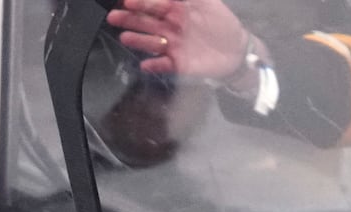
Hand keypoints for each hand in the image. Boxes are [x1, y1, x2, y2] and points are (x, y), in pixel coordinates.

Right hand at [107, 0, 251, 80]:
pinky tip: (145, 65)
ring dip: (138, 41)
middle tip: (114, 17)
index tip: (127, 1)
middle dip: (130, 19)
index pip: (155, 4)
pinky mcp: (179, 64)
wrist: (237, 51)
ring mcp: (173, 46)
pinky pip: (163, 65)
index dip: (142, 2)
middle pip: (147, 22)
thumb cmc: (222, 24)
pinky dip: (154, 66)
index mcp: (176, 10)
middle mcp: (170, 28)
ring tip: (125, 38)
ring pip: (151, 42)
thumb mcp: (209, 3)